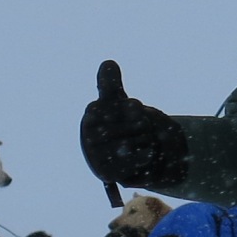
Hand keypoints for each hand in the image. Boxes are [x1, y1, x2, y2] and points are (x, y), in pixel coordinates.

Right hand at [79, 60, 188, 189]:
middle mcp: (89, 137)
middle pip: (130, 126)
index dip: (134, 108)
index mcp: (92, 116)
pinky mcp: (108, 173)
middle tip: (143, 127)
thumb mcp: (117, 101)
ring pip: (133, 144)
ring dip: (145, 140)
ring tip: (145, 140)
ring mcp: (97, 157)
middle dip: (141, 125)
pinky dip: (145, 155)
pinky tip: (147, 153)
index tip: (137, 109)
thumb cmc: (119, 123)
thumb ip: (111, 84)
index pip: (120, 107)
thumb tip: (108, 63)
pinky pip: (135, 161)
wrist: (126, 155)